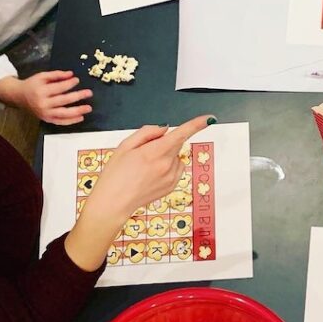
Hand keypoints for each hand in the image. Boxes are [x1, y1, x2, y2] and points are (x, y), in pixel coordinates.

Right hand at [0, 71, 92, 124]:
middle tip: (89, 93)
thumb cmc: (32, 85)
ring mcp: (45, 113)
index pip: (58, 88)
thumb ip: (56, 75)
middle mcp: (43, 103)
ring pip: (64, 114)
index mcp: (41, 91)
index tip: (77, 80)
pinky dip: (71, 121)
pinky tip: (81, 117)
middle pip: (63, 100)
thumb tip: (71, 74)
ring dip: (78, 111)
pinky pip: (61, 122)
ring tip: (89, 108)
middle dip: (77, 96)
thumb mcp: (42, 76)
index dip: (69, 84)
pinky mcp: (47, 119)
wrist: (19, 97)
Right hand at [65, 115, 214, 269]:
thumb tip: (164, 128)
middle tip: (143, 152)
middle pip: (175, 143)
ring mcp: (171, 177)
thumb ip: (147, 132)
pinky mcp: (172, 186)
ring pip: (176, 156)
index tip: (209, 118)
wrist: (113, 202)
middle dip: (164, 142)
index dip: (196, 124)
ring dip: (165, 155)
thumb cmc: (115, 175)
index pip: (181, 134)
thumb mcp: (125, 145)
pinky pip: (176, 168)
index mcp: (154, 152)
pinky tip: (151, 174)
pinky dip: (168, 167)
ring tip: (144, 166)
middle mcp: (166, 165)